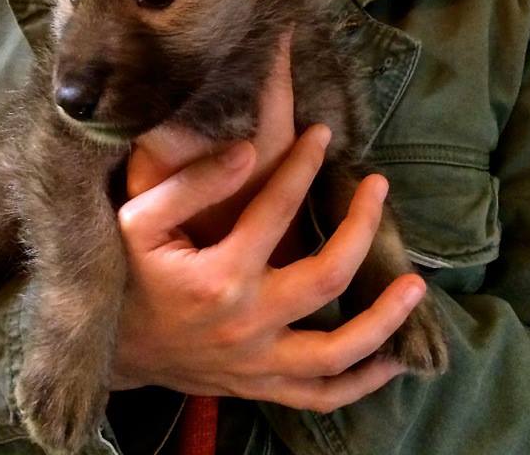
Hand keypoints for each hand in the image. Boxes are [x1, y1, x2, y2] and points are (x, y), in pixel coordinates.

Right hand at [112, 45, 426, 411]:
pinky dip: (362, 383)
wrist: (113, 348)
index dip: (303, 165)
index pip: (275, 209)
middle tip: (379, 187)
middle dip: (361, 225)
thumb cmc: (125, 276)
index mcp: (217, 276)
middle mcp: (247, 322)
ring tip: (417, 284)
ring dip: (384, 317)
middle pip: (327, 274)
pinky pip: (322, 396)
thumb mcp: (138, 221)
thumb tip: (247, 152)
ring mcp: (258, 363)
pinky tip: (392, 361)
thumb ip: (191, 185)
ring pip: (339, 350)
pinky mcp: (261, 386)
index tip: (322, 133)